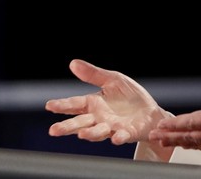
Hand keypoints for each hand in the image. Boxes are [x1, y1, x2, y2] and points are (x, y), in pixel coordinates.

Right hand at [45, 59, 171, 144]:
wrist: (151, 111)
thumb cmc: (130, 96)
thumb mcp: (112, 79)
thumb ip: (93, 74)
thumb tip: (73, 63)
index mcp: (94, 104)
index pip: (75, 104)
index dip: (62, 105)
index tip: (49, 105)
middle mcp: (99, 118)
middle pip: (80, 123)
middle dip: (67, 127)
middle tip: (53, 130)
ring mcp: (112, 127)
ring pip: (98, 132)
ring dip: (90, 133)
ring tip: (82, 134)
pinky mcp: (127, 133)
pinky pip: (122, 136)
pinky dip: (119, 137)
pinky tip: (115, 138)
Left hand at [148, 66, 200, 154]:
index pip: (195, 121)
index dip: (177, 124)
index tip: (163, 125)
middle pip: (192, 136)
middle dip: (172, 136)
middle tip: (156, 136)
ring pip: (199, 144)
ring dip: (181, 142)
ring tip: (167, 142)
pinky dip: (196, 146)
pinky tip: (192, 145)